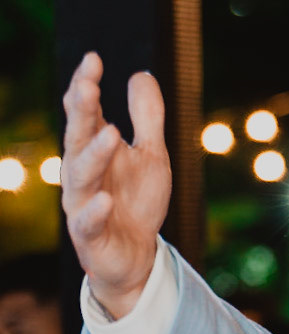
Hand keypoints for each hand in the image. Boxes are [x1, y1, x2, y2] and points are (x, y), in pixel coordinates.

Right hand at [61, 53, 170, 318]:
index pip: (84, 114)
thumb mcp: (151, 157)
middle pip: (76, 138)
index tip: (94, 60)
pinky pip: (88, 222)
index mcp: (93, 150)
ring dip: (93, 155)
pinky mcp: (91, 236)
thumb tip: (140, 74)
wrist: (136, 257)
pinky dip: (95, 211)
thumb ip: (147, 119)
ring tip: (111, 132)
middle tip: (87, 87)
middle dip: (80, 113)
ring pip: (81, 177)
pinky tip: (106, 199)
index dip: (86, 87)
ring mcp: (83, 204)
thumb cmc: (136, 202)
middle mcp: (82, 173)